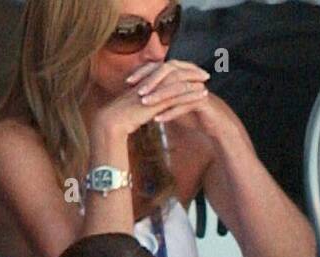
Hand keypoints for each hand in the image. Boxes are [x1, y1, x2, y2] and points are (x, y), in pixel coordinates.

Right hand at [92, 60, 208, 141]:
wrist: (112, 122)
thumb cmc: (121, 118)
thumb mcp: (135, 106)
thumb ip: (144, 103)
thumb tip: (150, 106)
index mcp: (146, 82)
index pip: (166, 72)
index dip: (179, 71)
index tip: (192, 72)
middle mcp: (151, 83)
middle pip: (174, 72)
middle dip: (190, 71)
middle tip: (205, 73)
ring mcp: (154, 91)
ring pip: (178, 82)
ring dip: (194, 81)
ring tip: (207, 81)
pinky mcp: (157, 101)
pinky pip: (178, 96)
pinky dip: (192, 94)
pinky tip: (203, 95)